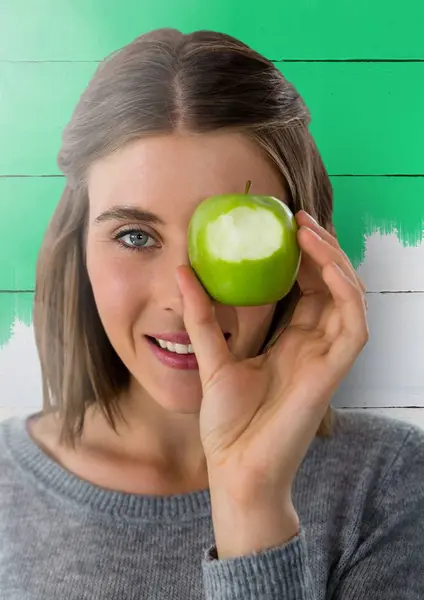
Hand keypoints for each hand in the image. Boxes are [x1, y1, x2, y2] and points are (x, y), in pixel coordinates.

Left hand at [176, 210, 367, 552]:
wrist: (235, 468)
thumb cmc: (228, 424)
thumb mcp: (211, 359)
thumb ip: (202, 317)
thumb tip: (182, 271)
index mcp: (291, 343)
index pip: (308, 289)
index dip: (303, 257)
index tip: (283, 227)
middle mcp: (314, 345)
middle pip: (332, 286)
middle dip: (321, 249)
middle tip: (298, 219)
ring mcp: (327, 358)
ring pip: (350, 297)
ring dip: (335, 261)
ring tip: (308, 232)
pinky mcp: (333, 372)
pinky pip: (354, 323)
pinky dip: (346, 291)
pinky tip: (324, 265)